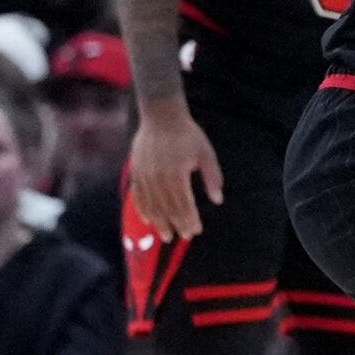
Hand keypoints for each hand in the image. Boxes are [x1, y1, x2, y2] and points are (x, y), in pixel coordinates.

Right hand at [127, 102, 223, 241]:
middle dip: (176, 225)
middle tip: (183, 237)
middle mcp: (158, 178)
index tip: (196, 231)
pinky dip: (143, 209)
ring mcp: (145, 176)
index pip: (184, 205)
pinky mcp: (136, 172)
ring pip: (152, 206)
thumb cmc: (188, 135)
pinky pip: (138, 196)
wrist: (161, 116)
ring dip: (159, 223)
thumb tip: (218, 200)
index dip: (190, 220)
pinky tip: (148, 220)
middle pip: (167, 209)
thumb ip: (212, 178)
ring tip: (166, 235)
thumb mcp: (206, 155)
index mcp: (177, 175)